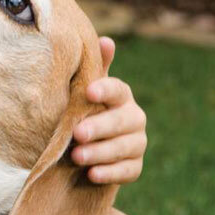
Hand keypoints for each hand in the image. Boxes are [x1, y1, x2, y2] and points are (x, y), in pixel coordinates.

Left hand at [72, 37, 147, 183]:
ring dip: (101, 152)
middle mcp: (134, 117)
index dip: (105, 90)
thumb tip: (105, 40)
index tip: (88, 92)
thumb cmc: (84, 110)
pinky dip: (110, 173)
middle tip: (77, 133)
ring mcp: (136, 143)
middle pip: (121, 121)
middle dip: (100, 127)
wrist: (87, 146)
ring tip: (77, 156)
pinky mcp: (134, 167)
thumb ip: (93, 69)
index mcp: (121, 95)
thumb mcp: (84, 91)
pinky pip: (127, 171)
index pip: (117, 89)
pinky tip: (92, 174)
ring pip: (125, 148)